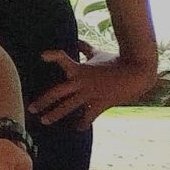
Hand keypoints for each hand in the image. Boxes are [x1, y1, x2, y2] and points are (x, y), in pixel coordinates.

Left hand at [28, 47, 156, 128]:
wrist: (138, 71)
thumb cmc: (117, 61)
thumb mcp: (98, 54)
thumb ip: (85, 49)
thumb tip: (77, 41)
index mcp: (79, 69)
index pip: (63, 59)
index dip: (54, 56)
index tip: (43, 56)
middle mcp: (82, 82)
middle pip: (58, 93)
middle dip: (44, 101)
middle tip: (32, 109)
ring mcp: (90, 93)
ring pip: (69, 106)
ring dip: (56, 114)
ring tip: (45, 121)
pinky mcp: (101, 102)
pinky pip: (89, 115)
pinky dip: (83, 122)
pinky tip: (78, 128)